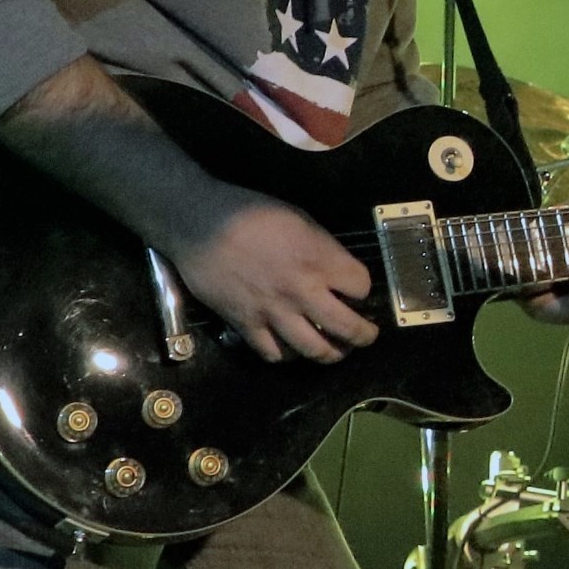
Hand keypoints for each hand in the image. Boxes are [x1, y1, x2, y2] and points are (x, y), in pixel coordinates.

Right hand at [168, 189, 378, 363]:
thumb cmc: (251, 212)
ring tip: (336, 351)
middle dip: (363, 335)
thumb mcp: (300, 219)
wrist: (201, 224)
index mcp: (320, 259)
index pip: (360, 285)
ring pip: (313, 349)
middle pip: (346, 327)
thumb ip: (322, 248)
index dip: (363, 288)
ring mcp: (274, 312)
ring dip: (331, 354)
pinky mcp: (246, 325)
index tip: (357, 289)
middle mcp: (303, 291)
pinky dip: (287, 355)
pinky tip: (291, 349)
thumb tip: (334, 269)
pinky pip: (273, 353)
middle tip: (367, 336)